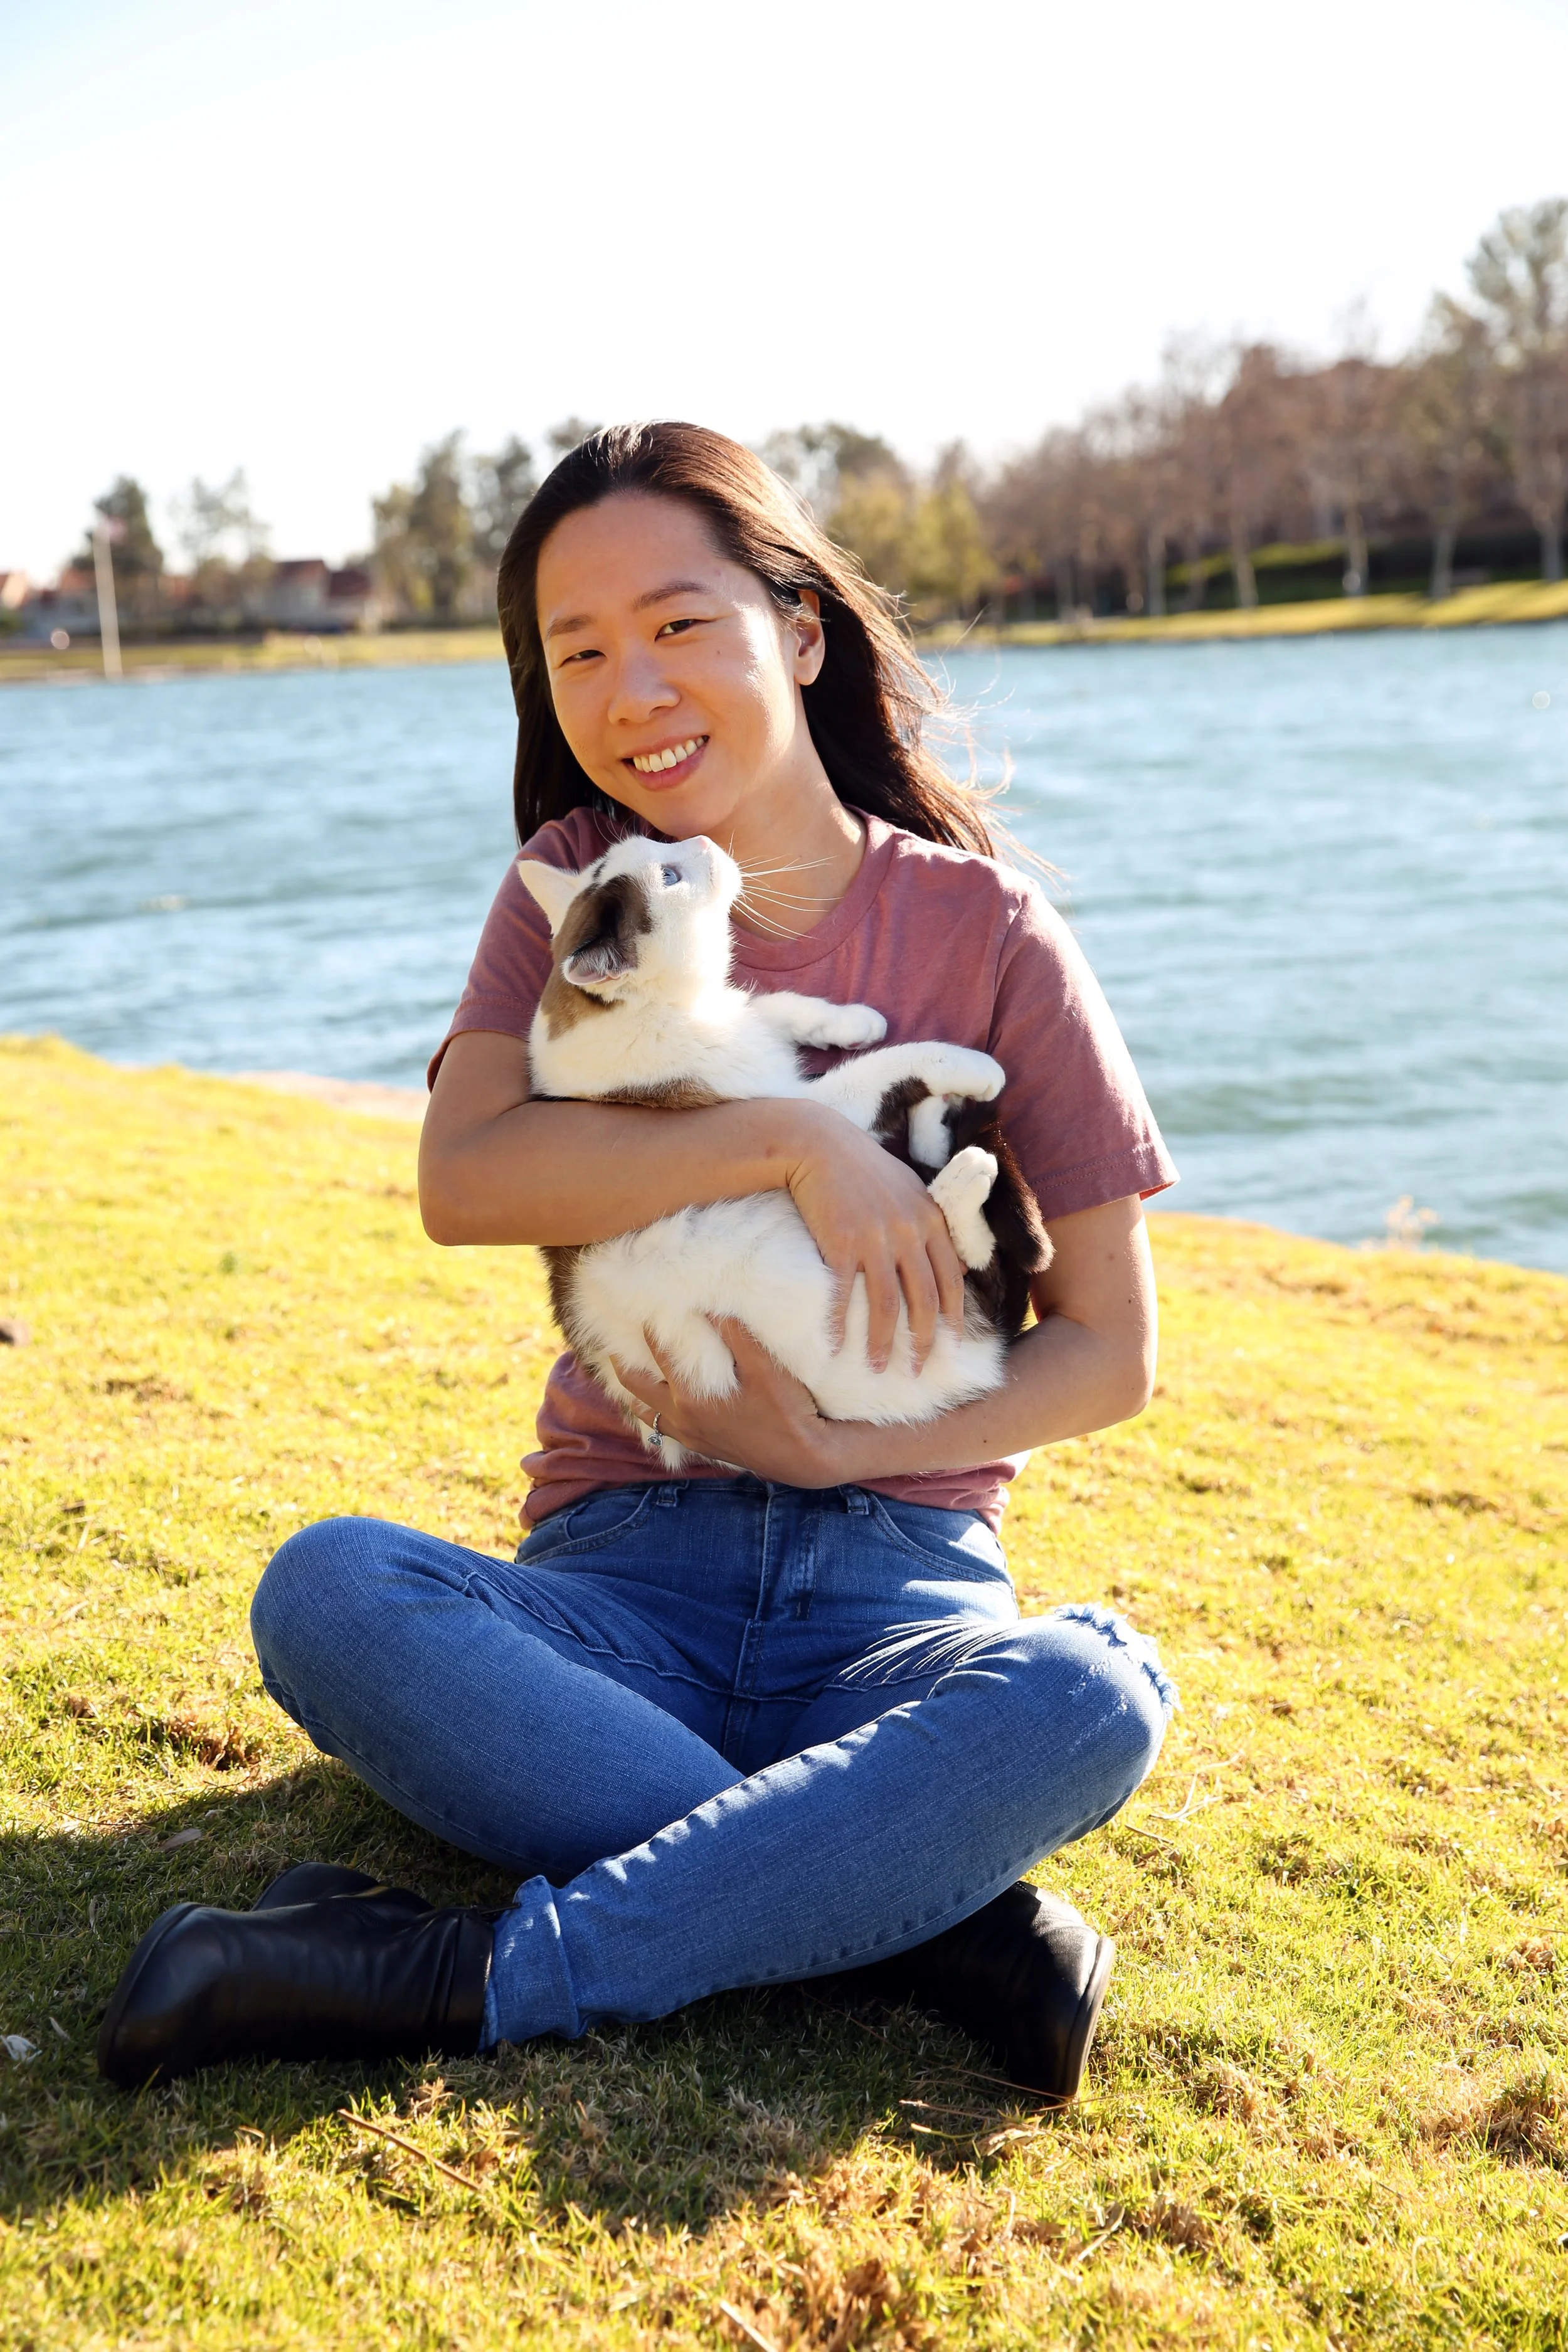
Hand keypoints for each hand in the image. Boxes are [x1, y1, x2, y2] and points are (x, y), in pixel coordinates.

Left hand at [611, 1321, 845, 1488]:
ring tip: (632, 1365)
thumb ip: (736, 1335)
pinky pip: (662, 1427)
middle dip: (623, 1358)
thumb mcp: (765, 1368)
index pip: (658, 1350)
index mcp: (690, 1396)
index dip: (650, 1324)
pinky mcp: (700, 1446)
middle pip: (634, 1383)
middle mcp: (681, 1417)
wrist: (804, 1458)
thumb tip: (710, 1305)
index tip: (644, 1303)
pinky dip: (652, 1409)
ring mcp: (688, 1435)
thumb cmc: (788, 1410)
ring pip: (643, 1410)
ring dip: (635, 1387)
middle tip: (618, 1336)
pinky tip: (660, 1398)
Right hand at [782, 1103, 965, 1373]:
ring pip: (885, 1304)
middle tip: (917, 1370)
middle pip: (923, 1299)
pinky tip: (834, 1347)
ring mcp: (875, 1238)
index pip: (952, 1280)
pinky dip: (839, 1324)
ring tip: (876, 1368)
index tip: (951, 1346)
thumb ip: (929, 1223)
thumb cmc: (861, 1166)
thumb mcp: (908, 1187)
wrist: (816, 1142)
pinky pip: (842, 1294)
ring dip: (882, 1342)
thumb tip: (951, 1260)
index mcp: (930, 1219)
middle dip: (922, 1341)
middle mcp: (908, 1232)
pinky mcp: (840, 1242)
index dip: (953, 1318)